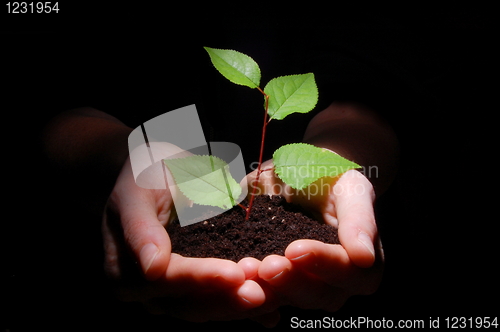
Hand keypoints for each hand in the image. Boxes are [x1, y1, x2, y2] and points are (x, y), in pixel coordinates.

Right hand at [102, 144, 274, 322]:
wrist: (157, 171)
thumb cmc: (144, 174)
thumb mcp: (136, 192)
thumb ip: (140, 229)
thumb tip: (153, 269)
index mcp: (124, 270)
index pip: (167, 279)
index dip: (201, 278)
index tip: (235, 274)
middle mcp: (146, 291)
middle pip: (189, 303)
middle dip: (227, 299)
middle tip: (262, 293)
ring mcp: (172, 294)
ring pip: (208, 309)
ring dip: (240, 306)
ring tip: (273, 298)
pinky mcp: (194, 290)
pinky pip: (219, 303)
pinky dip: (244, 310)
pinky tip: (272, 315)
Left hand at [247, 160, 383, 310]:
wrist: (305, 176)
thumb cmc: (333, 179)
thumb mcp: (351, 188)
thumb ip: (359, 219)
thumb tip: (364, 257)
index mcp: (363, 266)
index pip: (348, 271)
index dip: (322, 263)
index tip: (295, 249)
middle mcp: (336, 284)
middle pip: (318, 294)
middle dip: (290, 280)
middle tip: (266, 266)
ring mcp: (305, 288)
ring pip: (288, 299)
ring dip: (266, 289)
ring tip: (246, 269)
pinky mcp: (278, 284)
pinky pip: (265, 293)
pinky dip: (250, 288)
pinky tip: (235, 276)